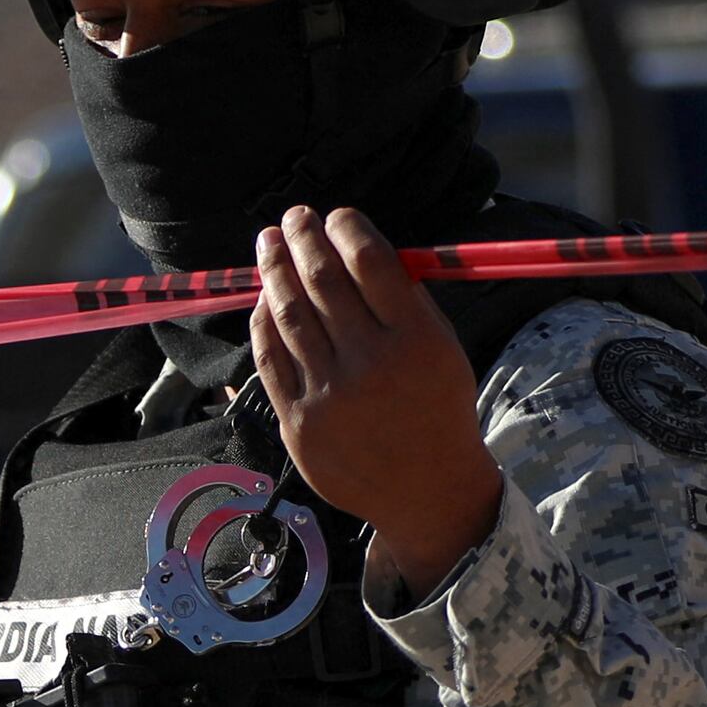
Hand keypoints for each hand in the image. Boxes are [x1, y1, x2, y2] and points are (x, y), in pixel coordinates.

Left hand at [250, 205, 504, 598]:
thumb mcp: (444, 349)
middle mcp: (370, 365)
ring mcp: (329, 396)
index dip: (346, 229)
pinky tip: (264, 297)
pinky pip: (269, 359)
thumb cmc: (437, 410)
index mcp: (415, 340)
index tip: (336, 215)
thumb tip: (357, 247)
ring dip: (274, 271)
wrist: (426, 491)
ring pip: (289, 315)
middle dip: (303, 239)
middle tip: (294, 216)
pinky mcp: (298, 422)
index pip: (370, 262)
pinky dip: (263, 322)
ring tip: (270, 244)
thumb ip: (407, 300)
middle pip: (323, 282)